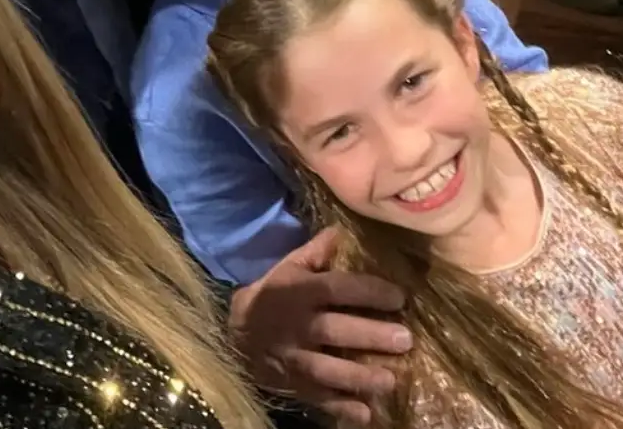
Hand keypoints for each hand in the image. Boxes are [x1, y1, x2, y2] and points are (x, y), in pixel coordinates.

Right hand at [229, 229, 410, 424]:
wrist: (237, 333)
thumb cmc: (272, 293)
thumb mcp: (288, 267)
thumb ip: (316, 251)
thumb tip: (342, 231)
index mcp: (300, 292)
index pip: (336, 289)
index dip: (367, 292)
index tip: (399, 298)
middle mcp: (297, 325)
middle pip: (335, 331)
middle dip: (371, 336)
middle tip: (405, 340)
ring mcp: (293, 358)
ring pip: (327, 370)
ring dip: (359, 377)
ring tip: (390, 381)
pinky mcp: (292, 385)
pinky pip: (317, 398)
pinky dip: (340, 407)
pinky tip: (365, 412)